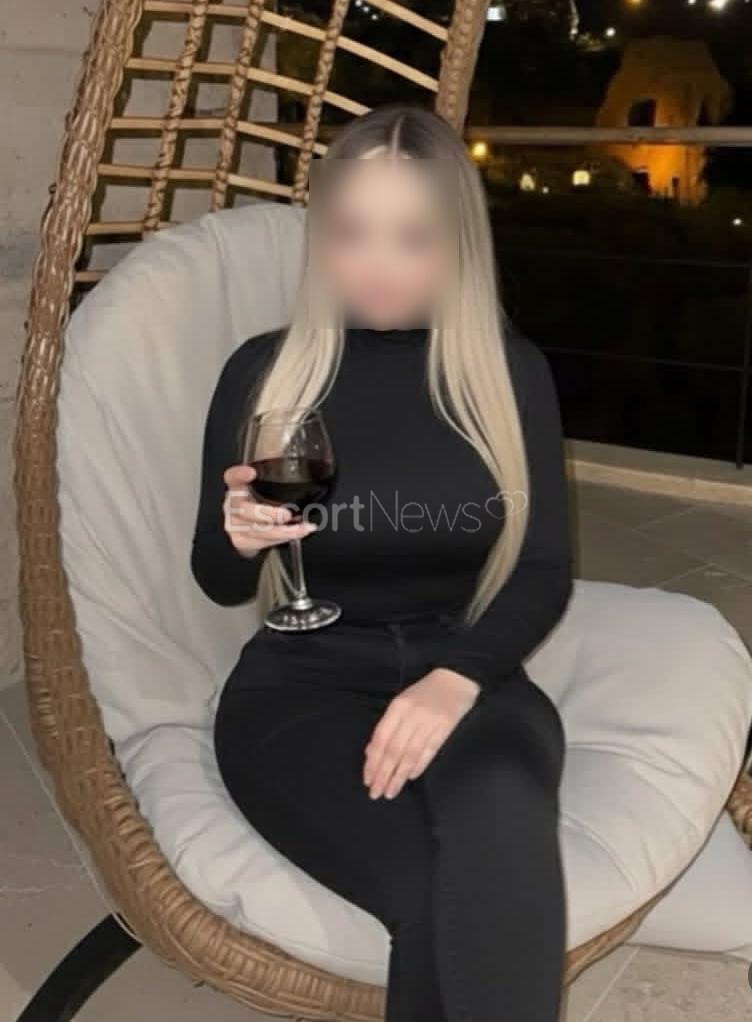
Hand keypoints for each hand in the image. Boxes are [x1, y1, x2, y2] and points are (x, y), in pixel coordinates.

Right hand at [223, 464, 316, 556]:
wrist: (249, 527)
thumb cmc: (260, 502)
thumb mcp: (266, 487)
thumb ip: (277, 480)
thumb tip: (312, 475)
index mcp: (238, 486)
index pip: (232, 477)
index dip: (238, 475)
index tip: (251, 472)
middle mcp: (232, 505)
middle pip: (243, 509)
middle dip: (268, 513)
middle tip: (287, 515)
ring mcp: (234, 524)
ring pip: (254, 530)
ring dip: (282, 531)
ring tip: (303, 528)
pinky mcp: (240, 540)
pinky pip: (259, 543)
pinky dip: (280, 539)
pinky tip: (294, 535)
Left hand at [363, 669, 480, 799]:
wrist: (456, 679)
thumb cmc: (424, 692)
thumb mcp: (401, 703)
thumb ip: (387, 726)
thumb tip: (370, 752)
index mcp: (398, 707)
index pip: (381, 738)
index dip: (373, 761)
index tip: (367, 779)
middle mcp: (412, 715)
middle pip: (394, 749)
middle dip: (383, 773)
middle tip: (375, 793)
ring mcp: (430, 722)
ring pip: (410, 754)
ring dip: (399, 776)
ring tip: (390, 792)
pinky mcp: (445, 728)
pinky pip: (429, 751)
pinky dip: (419, 766)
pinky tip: (410, 778)